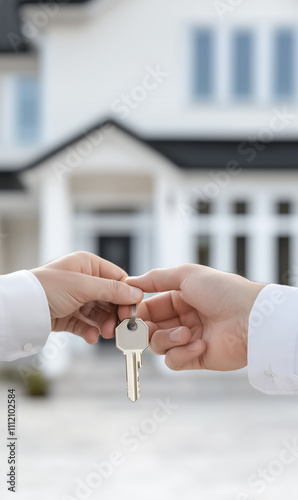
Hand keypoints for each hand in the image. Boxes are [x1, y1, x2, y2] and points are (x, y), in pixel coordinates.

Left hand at [31, 252, 142, 344]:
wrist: (21, 307)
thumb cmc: (47, 287)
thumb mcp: (83, 286)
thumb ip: (112, 290)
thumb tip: (136, 293)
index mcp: (88, 265)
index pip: (117, 278)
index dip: (127, 294)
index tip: (132, 310)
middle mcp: (84, 280)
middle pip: (111, 298)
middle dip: (115, 313)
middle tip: (119, 327)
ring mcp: (76, 299)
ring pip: (100, 313)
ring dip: (105, 324)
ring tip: (105, 334)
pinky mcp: (68, 316)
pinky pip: (86, 324)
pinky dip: (90, 331)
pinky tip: (92, 337)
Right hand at [124, 265, 264, 370]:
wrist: (251, 319)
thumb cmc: (223, 291)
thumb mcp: (187, 275)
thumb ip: (156, 278)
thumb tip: (131, 281)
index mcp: (180, 298)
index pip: (148, 307)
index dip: (136, 312)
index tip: (127, 314)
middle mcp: (182, 318)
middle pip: (148, 329)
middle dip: (144, 329)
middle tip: (143, 329)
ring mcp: (188, 339)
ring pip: (158, 345)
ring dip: (168, 339)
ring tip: (187, 334)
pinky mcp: (196, 358)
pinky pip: (173, 361)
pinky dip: (182, 354)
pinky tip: (200, 345)